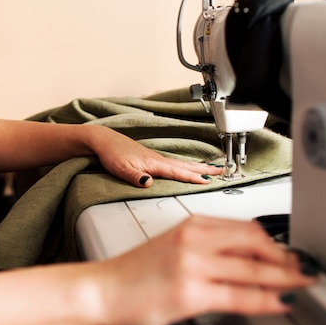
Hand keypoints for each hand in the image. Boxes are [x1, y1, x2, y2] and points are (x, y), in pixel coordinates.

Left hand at [88, 126, 222, 186]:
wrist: (104, 141)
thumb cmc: (112, 154)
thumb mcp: (121, 169)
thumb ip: (136, 177)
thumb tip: (148, 183)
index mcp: (154, 163)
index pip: (178, 172)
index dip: (193, 177)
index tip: (208, 181)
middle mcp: (158, 160)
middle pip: (186, 166)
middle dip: (205, 169)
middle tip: (222, 171)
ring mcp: (156, 158)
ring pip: (182, 164)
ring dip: (198, 167)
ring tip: (212, 169)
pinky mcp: (152, 158)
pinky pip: (175, 164)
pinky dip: (186, 166)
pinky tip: (188, 168)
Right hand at [93, 215, 316, 324]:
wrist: (103, 288)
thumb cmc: (135, 272)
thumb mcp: (174, 245)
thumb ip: (208, 245)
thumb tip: (243, 253)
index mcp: (193, 225)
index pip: (247, 229)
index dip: (277, 242)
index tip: (291, 251)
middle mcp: (195, 239)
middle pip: (256, 244)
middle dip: (288, 258)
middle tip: (308, 267)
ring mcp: (193, 264)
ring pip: (254, 269)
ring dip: (286, 277)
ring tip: (304, 283)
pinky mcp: (191, 292)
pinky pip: (240, 295)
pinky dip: (267, 299)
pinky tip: (281, 302)